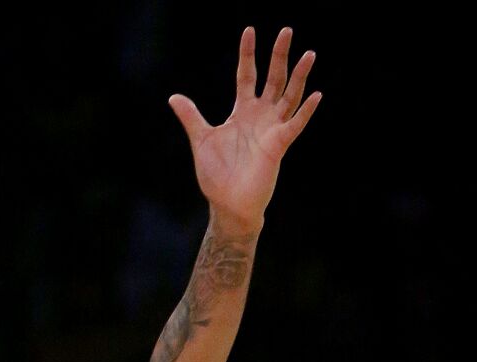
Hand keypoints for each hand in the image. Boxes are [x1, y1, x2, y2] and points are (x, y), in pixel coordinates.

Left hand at [169, 26, 321, 234]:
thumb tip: (174, 97)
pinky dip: (306, 111)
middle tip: (286, 30)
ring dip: (299, 76)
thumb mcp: (201, 139)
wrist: (227, 202)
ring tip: (308, 54)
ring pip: (290, 96)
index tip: (249, 31)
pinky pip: (295, 125)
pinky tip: (315, 95)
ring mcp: (272, 129)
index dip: (248, 54)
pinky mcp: (279, 145)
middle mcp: (260, 116)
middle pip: (273, 78)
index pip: (247, 75)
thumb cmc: (217, 174)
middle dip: (279, 55)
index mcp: (242, 112)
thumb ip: (191, 117)